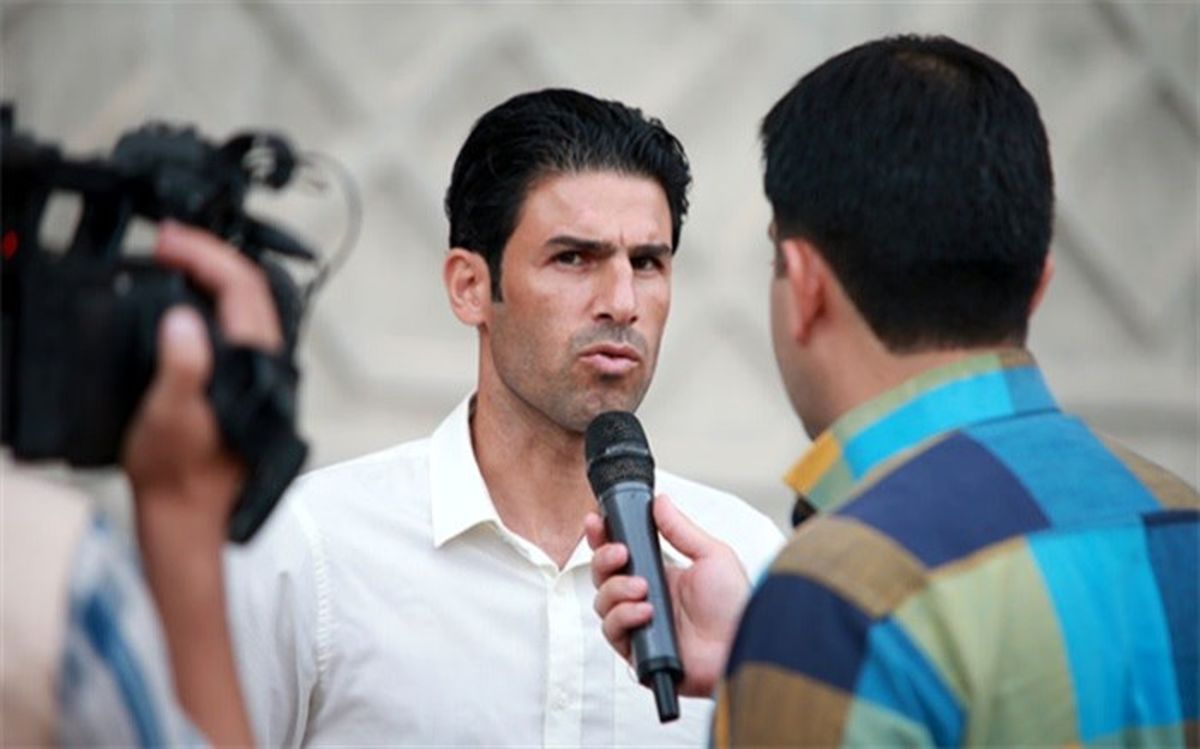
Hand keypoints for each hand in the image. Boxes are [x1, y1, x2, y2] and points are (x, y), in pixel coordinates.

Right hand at [119, 220, 279, 745]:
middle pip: (249, 288)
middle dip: (210, 254)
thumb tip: (185, 318)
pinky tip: (184, 304)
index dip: (206, 253)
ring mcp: (254, 375)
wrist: (190, 519)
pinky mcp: (240, 387)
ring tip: (172, 259)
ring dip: (213, 276)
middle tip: (166, 240)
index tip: (168, 238)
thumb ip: (182, 366)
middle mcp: (262, 364)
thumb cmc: (180, 476)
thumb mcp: (170, 418)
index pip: (241, 286)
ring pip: (245, 307)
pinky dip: (210, 303)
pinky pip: (232, 328)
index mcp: (251, 363)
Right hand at [586, 493, 749, 697]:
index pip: (620, 553)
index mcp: (660, 575)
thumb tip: (661, 502)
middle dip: (604, 559)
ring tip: (643, 588)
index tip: (596, 521)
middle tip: (621, 553)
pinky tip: (645, 612)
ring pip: (602, 601)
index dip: (602, 538)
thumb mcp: (712, 556)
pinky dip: (623, 617)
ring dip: (617, 589)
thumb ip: (681, 529)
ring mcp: (639, 624)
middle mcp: (645, 599)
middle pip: (602, 575)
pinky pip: (611, 630)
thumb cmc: (735, 607)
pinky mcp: (638, 650)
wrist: (741, 645)